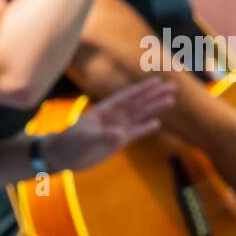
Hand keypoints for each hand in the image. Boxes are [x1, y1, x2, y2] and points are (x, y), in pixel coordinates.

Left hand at [45, 76, 175, 172]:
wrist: (62, 155)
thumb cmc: (70, 142)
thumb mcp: (85, 138)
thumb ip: (103, 135)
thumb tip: (121, 134)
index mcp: (106, 109)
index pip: (128, 96)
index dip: (144, 88)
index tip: (158, 80)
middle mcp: (114, 116)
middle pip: (139, 102)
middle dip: (155, 94)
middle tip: (172, 86)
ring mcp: (117, 127)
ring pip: (140, 115)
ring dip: (155, 108)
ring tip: (170, 100)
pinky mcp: (118, 141)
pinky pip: (136, 132)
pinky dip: (146, 127)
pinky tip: (158, 123)